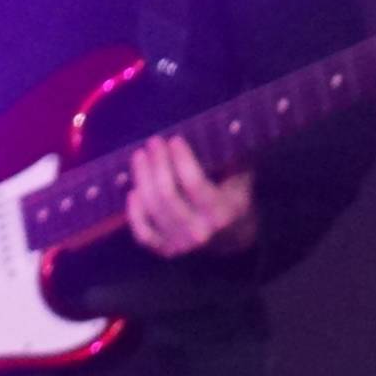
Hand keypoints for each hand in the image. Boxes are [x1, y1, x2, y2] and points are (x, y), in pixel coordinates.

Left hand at [125, 136, 259, 257]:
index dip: (180, 159)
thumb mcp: (241, 180)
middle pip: (167, 194)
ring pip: (152, 208)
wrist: (234, 239)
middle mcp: (200, 231)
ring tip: (139, 155)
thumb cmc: (235, 200)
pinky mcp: (165, 249)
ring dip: (142, 178)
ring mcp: (181, 243)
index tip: (174, 139)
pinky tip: (133, 191)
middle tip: (153, 142)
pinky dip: (135, 212)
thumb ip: (232, 159)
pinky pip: (142, 232)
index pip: (193, 184)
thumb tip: (225, 126)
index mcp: (222, 212)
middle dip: (157, 164)